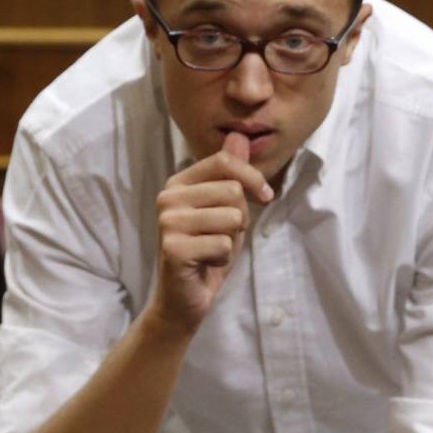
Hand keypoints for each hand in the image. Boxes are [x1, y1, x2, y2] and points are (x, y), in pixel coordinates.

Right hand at [148, 131, 272, 332]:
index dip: (253, 178)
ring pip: (231, 217)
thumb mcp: (225, 208)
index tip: (265, 196)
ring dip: (232, 239)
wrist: (184, 297)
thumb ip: (231, 174)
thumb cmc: (208, 250)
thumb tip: (240, 136)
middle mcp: (168, 197)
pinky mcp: (173, 247)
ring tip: (212, 248)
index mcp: (178, 182)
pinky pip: (224, 244)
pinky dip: (224, 257)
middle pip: (232, 191)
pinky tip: (206, 262)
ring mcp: (167, 222)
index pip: (224, 162)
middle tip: (221, 235)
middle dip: (240, 217)